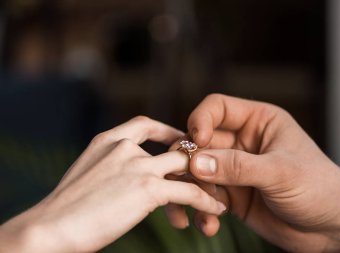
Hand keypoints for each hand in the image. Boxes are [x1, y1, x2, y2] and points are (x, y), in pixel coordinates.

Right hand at [0, 116, 225, 252]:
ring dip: (207, 183)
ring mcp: (138, 165)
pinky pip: (189, 192)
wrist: (50, 227)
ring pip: (187, 168)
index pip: (145, 124)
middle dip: (194, 160)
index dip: (168, 131)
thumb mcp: (87, 173)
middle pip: (174, 147)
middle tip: (209, 172)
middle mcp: (126, 147)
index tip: (180, 141)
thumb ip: (109, 166)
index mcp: (109, 140)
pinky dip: (206, 202)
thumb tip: (123, 174)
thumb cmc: (66, 208)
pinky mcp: (148, 189)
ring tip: (219, 197)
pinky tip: (216, 211)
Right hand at [166, 94, 339, 251]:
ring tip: (199, 209)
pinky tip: (210, 225)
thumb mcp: (281, 172)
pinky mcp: (231, 196)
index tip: (196, 141)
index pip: (216, 108)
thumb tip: (196, 164)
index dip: (200, 120)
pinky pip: (204, 198)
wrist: (332, 228)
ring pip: (196, 172)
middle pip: (199, 142)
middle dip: (188, 161)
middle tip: (183, 180)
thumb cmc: (319, 188)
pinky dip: (201, 211)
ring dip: (191, 191)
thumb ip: (239, 167)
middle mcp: (241, 143)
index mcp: (257, 122)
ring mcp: (234, 170)